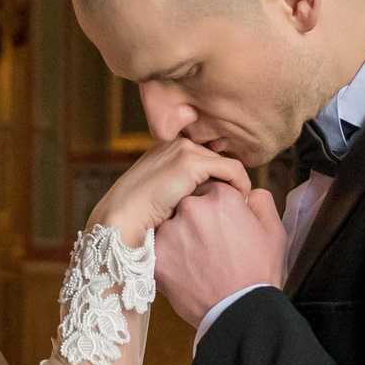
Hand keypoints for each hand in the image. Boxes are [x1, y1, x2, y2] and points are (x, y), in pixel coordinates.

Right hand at [89, 137, 250, 245]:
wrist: (121, 220)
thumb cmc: (139, 219)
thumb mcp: (162, 199)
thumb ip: (182, 193)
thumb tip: (208, 203)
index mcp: (168, 150)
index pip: (207, 160)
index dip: (221, 181)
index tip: (231, 204)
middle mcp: (176, 144)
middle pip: (219, 161)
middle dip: (231, 183)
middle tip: (242, 207)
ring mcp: (183, 149)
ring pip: (227, 164)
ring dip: (238, 186)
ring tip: (243, 208)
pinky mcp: (191, 161)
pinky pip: (232, 169)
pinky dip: (241, 186)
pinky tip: (241, 204)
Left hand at [154, 183, 285, 329]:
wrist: (240, 311)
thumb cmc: (258, 272)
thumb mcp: (273, 230)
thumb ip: (260, 201)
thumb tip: (247, 192)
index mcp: (222, 197)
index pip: (212, 189)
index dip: (218, 209)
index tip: (223, 227)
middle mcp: (193, 207)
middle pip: (188, 205)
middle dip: (198, 221)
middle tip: (212, 247)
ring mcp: (171, 231)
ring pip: (171, 226)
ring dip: (181, 239)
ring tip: (199, 262)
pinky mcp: (157, 256)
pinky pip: (160, 250)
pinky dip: (170, 260)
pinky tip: (187, 272)